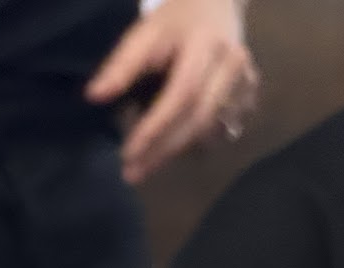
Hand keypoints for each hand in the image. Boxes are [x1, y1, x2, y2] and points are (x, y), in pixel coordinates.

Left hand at [87, 0, 258, 185]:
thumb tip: (94, 96)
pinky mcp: (249, 91)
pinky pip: (226, 128)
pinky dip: (199, 144)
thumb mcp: (145, 33)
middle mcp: (232, 62)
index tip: (128, 153)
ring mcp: (246, 78)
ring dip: (180, 151)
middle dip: (165, 150)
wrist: (218, 3)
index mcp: (205, 43)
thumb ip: (122, 65)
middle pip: (200, 117)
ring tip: (148, 165)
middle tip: (133, 174)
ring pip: (214, 129)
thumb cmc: (175, 21)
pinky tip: (176, 151)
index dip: (156, 127)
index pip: (182, 93)